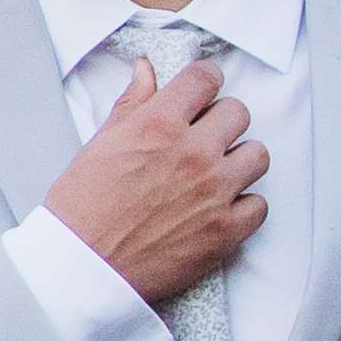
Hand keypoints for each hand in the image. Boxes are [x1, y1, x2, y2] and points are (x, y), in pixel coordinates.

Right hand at [40, 48, 267, 303]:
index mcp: (158, 125)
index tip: (202, 92)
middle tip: (202, 140)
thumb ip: (132, 105)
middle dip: (220, 122)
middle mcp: (192, 153)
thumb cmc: (81, 209)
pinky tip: (219, 210)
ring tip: (215, 175)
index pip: (205, 78)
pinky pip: (259, 205)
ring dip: (238, 161)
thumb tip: (147, 70)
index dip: (204, 81)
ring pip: (257, 155)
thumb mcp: (100, 144)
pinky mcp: (225, 232)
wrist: (82, 269)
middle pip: (238, 113)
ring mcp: (213, 192)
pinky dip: (243, 207)